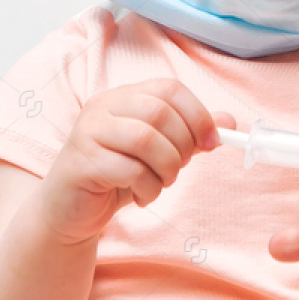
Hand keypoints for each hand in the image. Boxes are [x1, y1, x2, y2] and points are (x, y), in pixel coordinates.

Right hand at [40, 78, 235, 245]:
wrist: (69, 211)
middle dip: (182, 147)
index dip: (199, 114)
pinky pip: (130, 171)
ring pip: (146, 140)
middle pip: (160, 113)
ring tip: (160, 183)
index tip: (212, 143)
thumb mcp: (156, 153)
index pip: (170, 88)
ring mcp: (88, 133)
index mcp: (123, 97)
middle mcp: (102, 107)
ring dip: (166, 169)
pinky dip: (148, 188)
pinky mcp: (82, 163)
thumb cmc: (115, 176)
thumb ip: (188, 134)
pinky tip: (141, 196)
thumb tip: (229, 122)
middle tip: (177, 169)